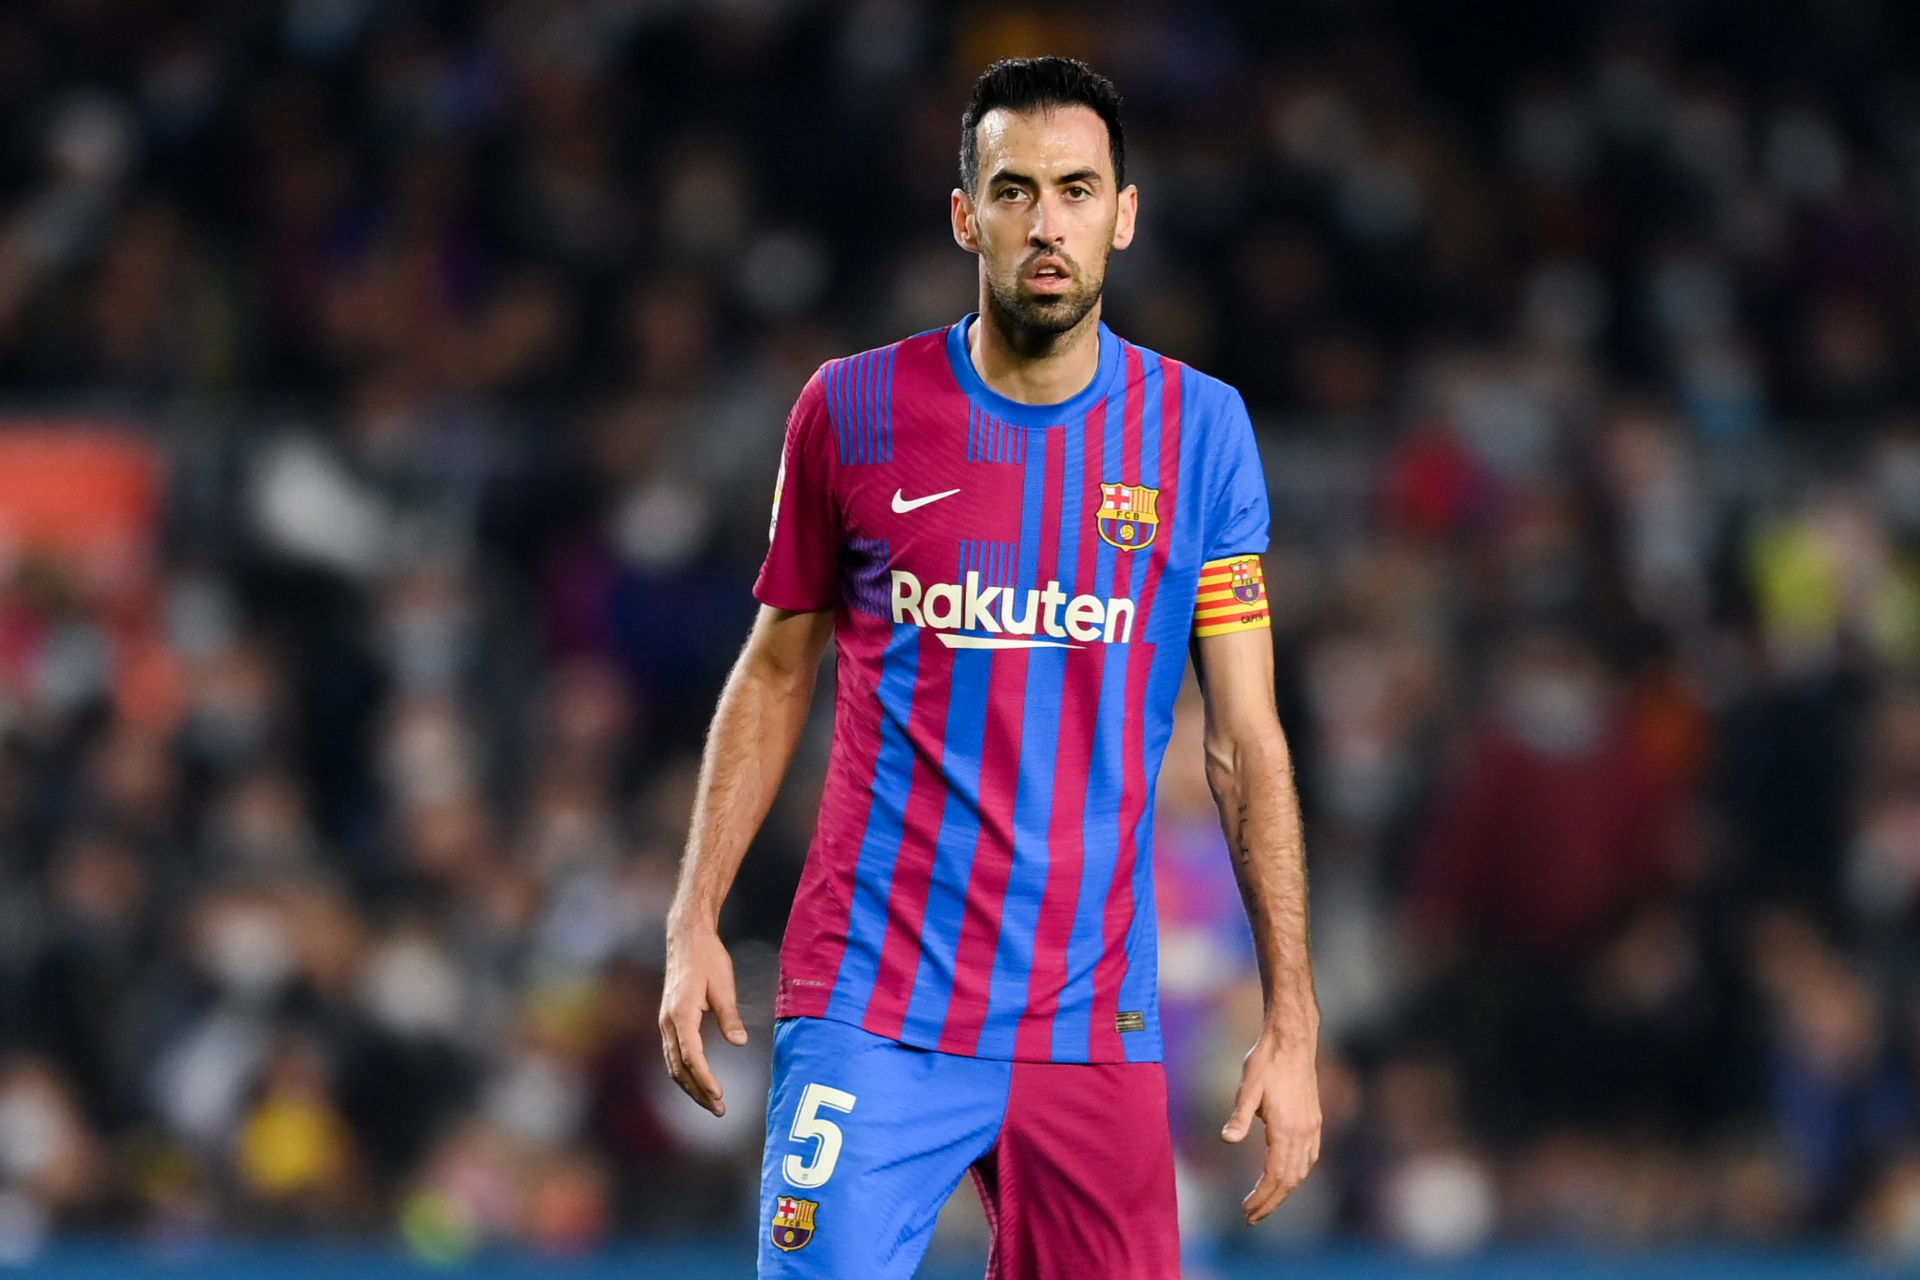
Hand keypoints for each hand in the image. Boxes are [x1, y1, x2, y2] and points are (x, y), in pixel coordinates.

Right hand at [658, 922, 748, 1115]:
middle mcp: (668, 1022)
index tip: (719, 1095)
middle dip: (698, 1092)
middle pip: (679, 1068)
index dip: (704, 1079)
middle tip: (719, 1110)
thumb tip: (739, 1043)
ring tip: (711, 1103)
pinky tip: (698, 1082)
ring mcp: (665, 1022)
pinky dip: (684, 1073)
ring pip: (673, 1064)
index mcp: (681, 1014)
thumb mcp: (724, 986)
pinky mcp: (668, 1020)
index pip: (691, 1057)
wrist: (686, 937)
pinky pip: (673, 1054)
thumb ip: (730, 1016)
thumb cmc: (708, 958)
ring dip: (690, 1086)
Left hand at [1220, 1027, 1321, 1223]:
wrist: (1292, 1039)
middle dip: (1271, 1202)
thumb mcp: (1248, 1086)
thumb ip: (1239, 1115)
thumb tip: (1227, 1140)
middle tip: (1251, 1217)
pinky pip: (1310, 1156)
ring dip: (1285, 1190)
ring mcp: (1312, 1126)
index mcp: (1286, 1128)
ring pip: (1302, 1170)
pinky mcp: (1314, 1119)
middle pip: (1290, 1180)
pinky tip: (1287, 1176)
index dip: (1262, 1197)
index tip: (1246, 1212)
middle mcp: (1304, 1132)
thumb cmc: (1266, 1060)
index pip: (1275, 1175)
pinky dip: (1297, 1173)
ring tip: (1266, 1203)